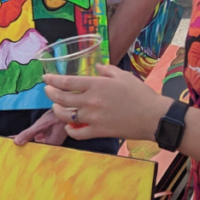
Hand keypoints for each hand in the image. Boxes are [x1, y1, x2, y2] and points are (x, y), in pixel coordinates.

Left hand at [13, 110, 67, 146]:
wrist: (67, 108)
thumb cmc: (57, 117)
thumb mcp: (40, 125)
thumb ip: (28, 133)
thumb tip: (17, 142)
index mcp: (50, 146)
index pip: (33, 151)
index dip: (22, 151)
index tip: (12, 151)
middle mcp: (50, 145)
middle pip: (33, 148)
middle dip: (22, 146)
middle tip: (9, 147)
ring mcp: (48, 140)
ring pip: (33, 143)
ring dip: (24, 141)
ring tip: (11, 143)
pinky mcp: (47, 135)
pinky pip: (35, 137)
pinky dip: (28, 137)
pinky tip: (18, 137)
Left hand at [43, 64, 170, 140]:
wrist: (154, 117)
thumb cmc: (141, 94)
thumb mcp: (123, 76)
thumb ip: (107, 70)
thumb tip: (95, 66)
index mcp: (96, 85)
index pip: (66, 82)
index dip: (52, 80)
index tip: (45, 78)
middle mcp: (91, 101)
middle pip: (61, 99)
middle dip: (50, 94)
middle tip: (48, 90)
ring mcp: (93, 118)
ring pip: (66, 116)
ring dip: (57, 110)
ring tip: (56, 106)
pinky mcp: (98, 131)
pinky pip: (77, 133)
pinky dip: (70, 129)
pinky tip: (69, 125)